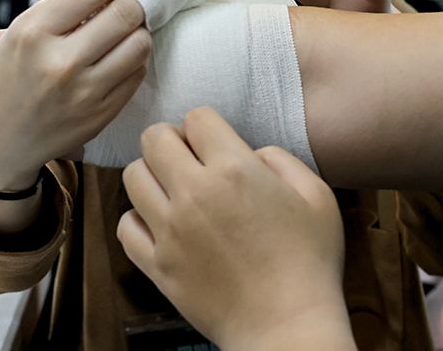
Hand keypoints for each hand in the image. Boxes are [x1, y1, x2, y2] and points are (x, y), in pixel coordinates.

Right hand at [0, 0, 152, 190]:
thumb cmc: (2, 82)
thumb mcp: (16, 36)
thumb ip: (59, 11)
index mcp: (32, 32)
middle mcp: (59, 62)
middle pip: (126, 14)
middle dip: (135, 1)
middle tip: (132, 0)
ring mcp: (83, 93)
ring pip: (140, 44)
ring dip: (139, 31)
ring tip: (125, 31)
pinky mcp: (100, 115)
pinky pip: (136, 75)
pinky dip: (134, 60)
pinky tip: (119, 58)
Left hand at [118, 107, 353, 349]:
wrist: (287, 325)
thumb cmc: (309, 262)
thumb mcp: (317, 195)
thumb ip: (281, 159)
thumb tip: (252, 153)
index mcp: (234, 170)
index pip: (197, 117)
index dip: (207, 125)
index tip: (216, 143)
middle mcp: (193, 193)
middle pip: (154, 138)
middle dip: (172, 140)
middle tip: (190, 158)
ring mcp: (169, 230)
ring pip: (132, 177)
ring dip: (152, 175)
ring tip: (174, 190)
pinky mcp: (156, 265)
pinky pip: (125, 226)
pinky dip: (138, 219)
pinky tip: (162, 224)